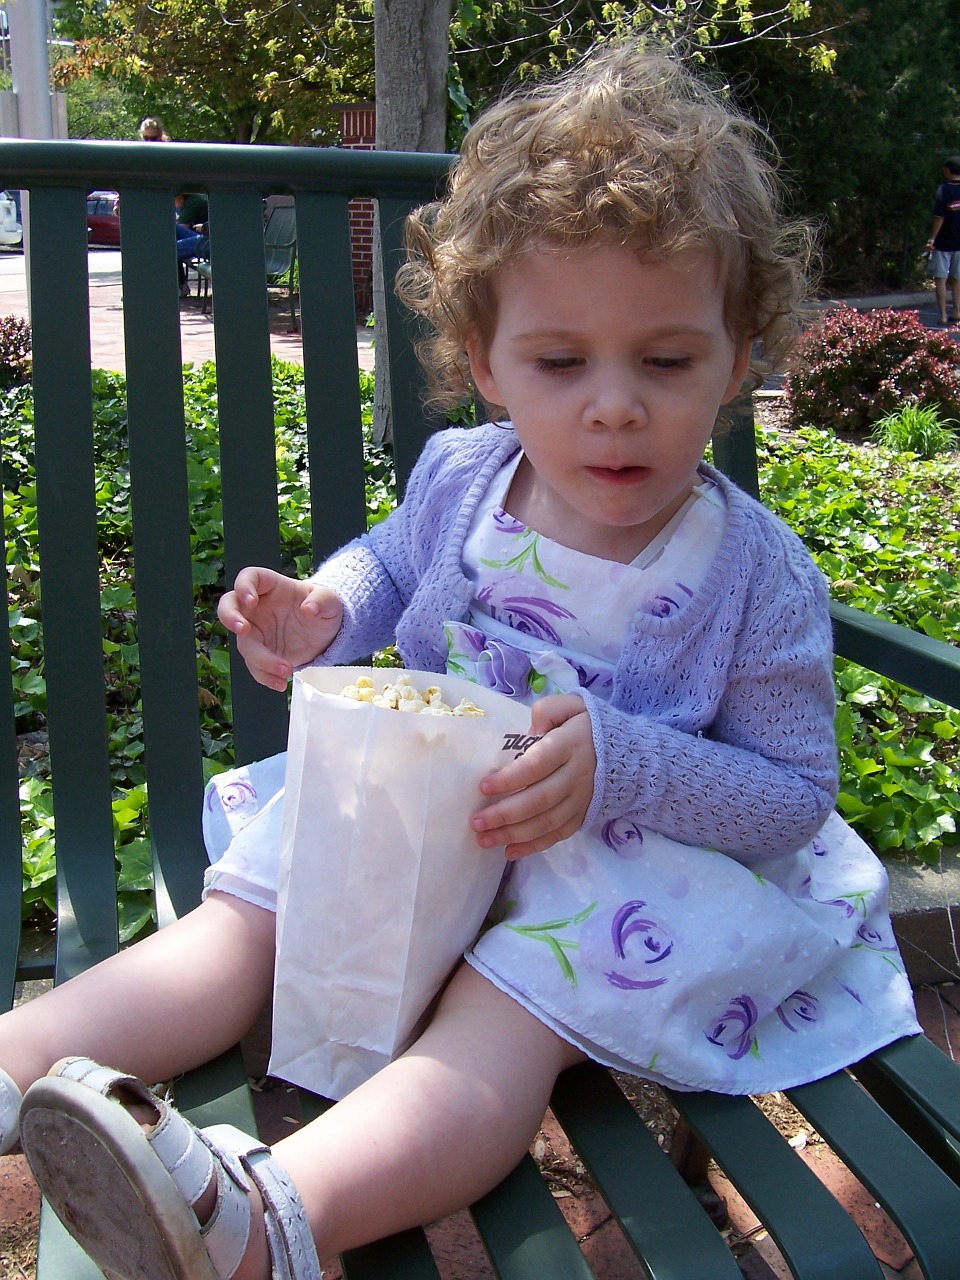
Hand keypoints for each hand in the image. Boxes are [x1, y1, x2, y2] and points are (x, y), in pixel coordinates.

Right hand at [217, 566, 342, 690]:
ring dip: (260, 660)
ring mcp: (256, 631)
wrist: (325, 632)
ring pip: (244, 644)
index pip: (249, 577)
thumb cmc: (322, 607)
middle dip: (230, 618)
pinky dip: (265, 677)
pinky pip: (255, 666)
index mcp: (271, 586)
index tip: (250, 600)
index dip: (244, 587)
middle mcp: (257, 608)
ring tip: (285, 669)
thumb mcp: (331, 601)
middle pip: (229, 607)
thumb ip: (323, 600)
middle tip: (243, 630)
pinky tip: (280, 682)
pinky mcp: (261, 653)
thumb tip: (310, 609)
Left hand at [471, 694, 595, 858]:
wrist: (627, 752)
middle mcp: (576, 776)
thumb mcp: (572, 706)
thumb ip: (548, 710)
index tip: (483, 786)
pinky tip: (510, 853)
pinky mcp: (582, 816)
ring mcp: (580, 800)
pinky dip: (534, 847)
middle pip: (539, 800)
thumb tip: (530, 728)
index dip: (510, 778)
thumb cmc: (585, 726)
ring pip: (546, 822)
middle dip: (505, 814)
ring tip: (484, 840)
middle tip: (476, 822)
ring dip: (513, 835)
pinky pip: (557, 835)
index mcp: (570, 745)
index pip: (537, 765)